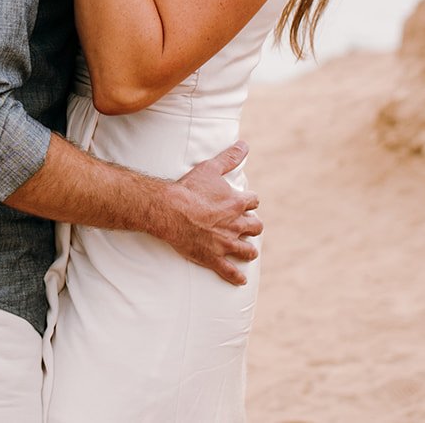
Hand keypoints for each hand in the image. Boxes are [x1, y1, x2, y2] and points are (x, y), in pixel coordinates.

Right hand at [158, 141, 262, 285]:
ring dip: (248, 250)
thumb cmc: (189, 188)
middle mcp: (235, 224)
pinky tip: (240, 280)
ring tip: (248, 251)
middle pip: (255, 227)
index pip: (253, 202)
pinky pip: (229, 270)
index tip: (246, 203)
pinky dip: (236, 277)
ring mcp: (225, 243)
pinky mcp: (213, 257)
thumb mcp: (210, 168)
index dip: (249, 202)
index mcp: (237, 203)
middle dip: (252, 226)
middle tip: (248, 226)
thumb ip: (229, 157)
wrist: (170, 210)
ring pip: (246, 250)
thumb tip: (245, 145)